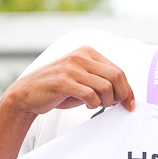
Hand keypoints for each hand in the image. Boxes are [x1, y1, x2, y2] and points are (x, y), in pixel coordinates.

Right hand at [1, 48, 133, 118]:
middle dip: (121, 95)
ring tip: (99, 105)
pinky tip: (88, 105)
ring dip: (107, 101)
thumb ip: (101, 80)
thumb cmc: (58, 89)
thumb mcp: (82, 78)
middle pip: (116, 76)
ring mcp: (71, 68)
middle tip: (117, 106)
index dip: (128, 89)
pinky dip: (94, 103)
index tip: (130, 103)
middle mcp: (80, 56)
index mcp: (87, 52)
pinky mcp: (63, 81)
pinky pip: (90, 95)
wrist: (27, 93)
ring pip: (105, 86)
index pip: (118, 70)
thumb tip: (125, 93)